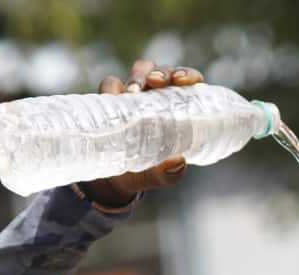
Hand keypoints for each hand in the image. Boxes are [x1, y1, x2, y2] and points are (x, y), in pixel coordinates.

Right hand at [79, 59, 204, 206]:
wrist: (110, 180)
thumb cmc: (142, 171)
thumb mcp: (155, 175)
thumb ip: (168, 174)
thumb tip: (178, 162)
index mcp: (175, 107)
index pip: (186, 83)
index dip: (188, 75)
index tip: (183, 81)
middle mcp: (156, 96)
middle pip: (162, 71)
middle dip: (160, 72)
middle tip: (156, 83)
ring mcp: (133, 95)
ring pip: (139, 71)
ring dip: (137, 76)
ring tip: (132, 93)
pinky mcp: (110, 99)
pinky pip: (109, 84)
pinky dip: (111, 88)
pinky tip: (112, 99)